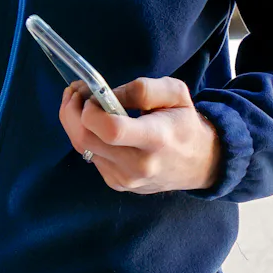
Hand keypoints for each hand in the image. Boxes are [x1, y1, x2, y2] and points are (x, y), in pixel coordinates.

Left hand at [59, 77, 221, 193]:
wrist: (200, 163)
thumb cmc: (185, 123)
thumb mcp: (174, 93)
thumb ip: (141, 89)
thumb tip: (104, 95)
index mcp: (156, 139)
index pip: (111, 130)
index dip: (91, 110)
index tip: (92, 93)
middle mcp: (138, 165)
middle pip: (85, 139)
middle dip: (72, 110)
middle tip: (76, 90)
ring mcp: (125, 179)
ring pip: (81, 147)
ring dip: (73, 121)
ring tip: (80, 101)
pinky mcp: (116, 183)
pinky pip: (89, 155)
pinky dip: (83, 135)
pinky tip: (91, 122)